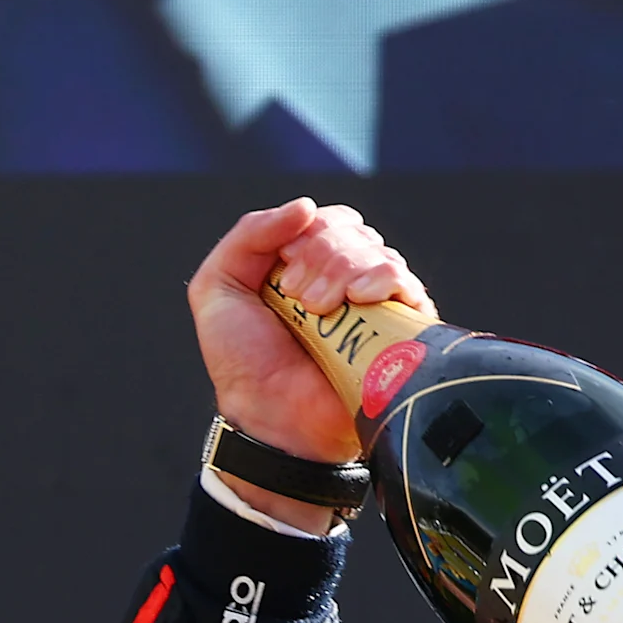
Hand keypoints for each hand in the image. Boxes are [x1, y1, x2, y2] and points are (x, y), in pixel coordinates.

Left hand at [188, 199, 433, 526]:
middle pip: (349, 229)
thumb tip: (306, 207)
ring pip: (374, 250)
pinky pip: (404, 280)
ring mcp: (376, 302)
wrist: (269, 416)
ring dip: (339, 271)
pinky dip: (380, 277)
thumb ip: (247, 235)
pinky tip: (357, 299)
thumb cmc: (243, 361)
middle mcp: (346, 279)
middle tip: (297, 301)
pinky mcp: (401, 328)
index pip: (325, 218)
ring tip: (317, 312)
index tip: (281, 275)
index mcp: (308, 265)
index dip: (304, 234)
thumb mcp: (218, 289)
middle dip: (317, 255)